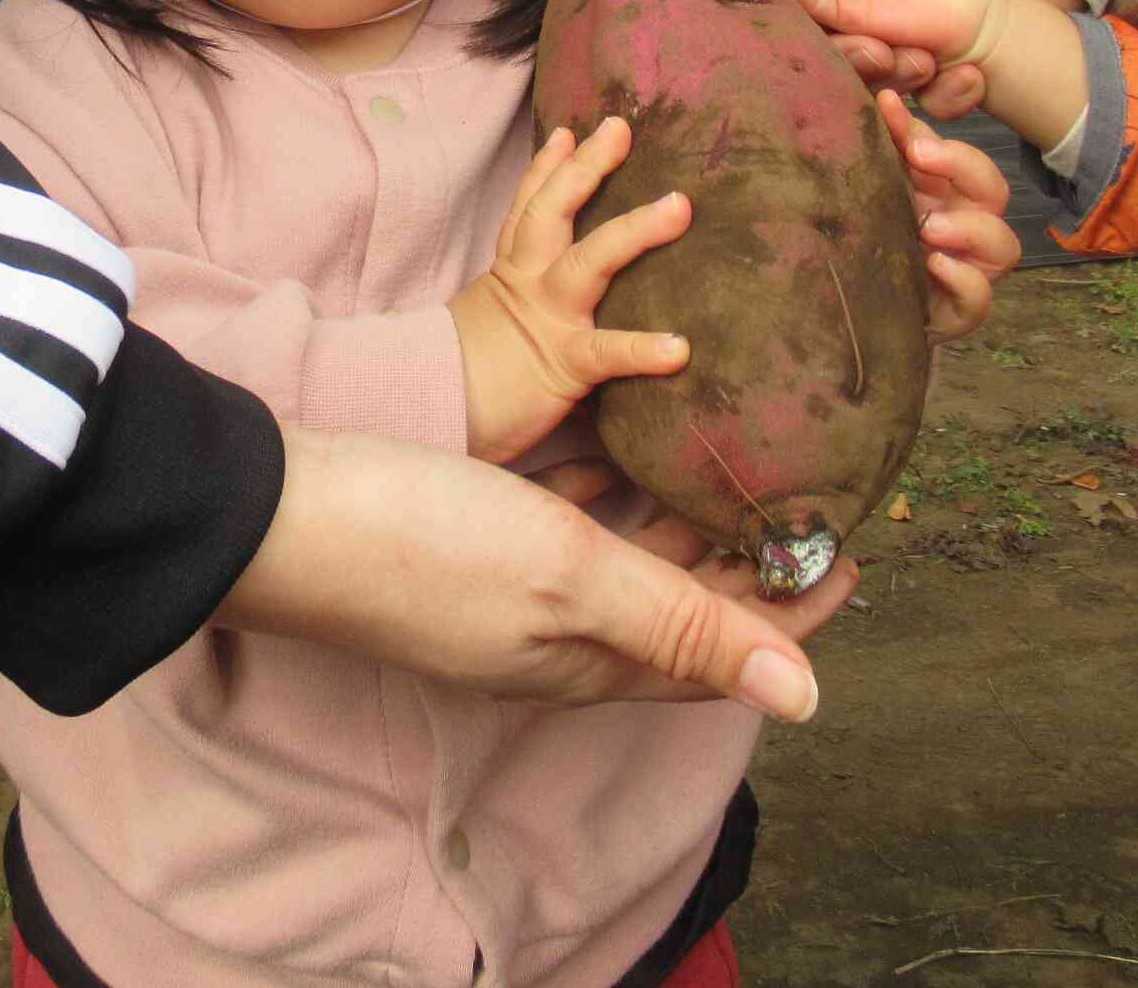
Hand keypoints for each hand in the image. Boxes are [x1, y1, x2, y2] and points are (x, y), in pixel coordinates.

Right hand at [222, 429, 853, 718]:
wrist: (281, 510)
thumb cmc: (425, 543)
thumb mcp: (569, 576)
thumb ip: (684, 623)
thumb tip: (805, 698)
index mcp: (592, 659)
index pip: (727, 652)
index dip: (797, 611)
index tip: (857, 548)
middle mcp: (560, 636)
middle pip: (686, 607)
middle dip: (752, 559)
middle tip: (810, 490)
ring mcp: (515, 590)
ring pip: (632, 562)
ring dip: (690, 520)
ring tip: (740, 458)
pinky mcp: (478, 542)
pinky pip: (577, 524)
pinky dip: (618, 489)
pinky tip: (626, 439)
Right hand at [450, 117, 692, 463]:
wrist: (425, 414)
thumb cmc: (456, 383)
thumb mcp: (484, 333)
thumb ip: (513, 318)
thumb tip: (536, 324)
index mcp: (510, 276)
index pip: (527, 210)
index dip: (546, 168)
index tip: (568, 131)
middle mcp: (528, 284)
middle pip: (552, 211)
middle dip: (586, 167)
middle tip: (619, 128)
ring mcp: (548, 318)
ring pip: (590, 260)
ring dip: (636, 230)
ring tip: (678, 206)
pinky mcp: (563, 364)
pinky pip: (607, 352)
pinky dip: (642, 350)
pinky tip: (679, 348)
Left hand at [873, 89, 1017, 341]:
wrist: (836, 306)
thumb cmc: (856, 237)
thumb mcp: (867, 185)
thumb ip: (881, 145)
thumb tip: (884, 97)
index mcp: (942, 193)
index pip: (955, 155)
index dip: (929, 130)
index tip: (888, 108)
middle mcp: (962, 227)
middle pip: (992, 190)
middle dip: (961, 166)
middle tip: (918, 157)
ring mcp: (964, 270)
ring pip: (1002, 246)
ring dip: (970, 229)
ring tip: (929, 227)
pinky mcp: (954, 313)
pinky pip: (979, 300)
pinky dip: (964, 282)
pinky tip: (934, 266)